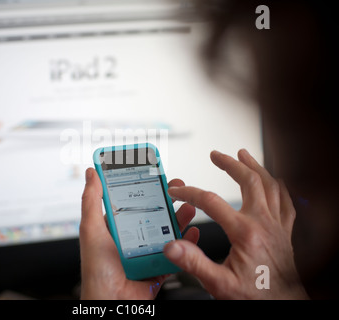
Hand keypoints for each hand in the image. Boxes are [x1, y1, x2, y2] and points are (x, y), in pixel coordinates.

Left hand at [79, 168, 199, 299]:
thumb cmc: (97, 270)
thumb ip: (92, 201)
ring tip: (189, 208)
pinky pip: (176, 253)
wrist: (111, 302)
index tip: (156, 174)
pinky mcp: (159, 267)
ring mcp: (147, 252)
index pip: (132, 200)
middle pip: (155, 213)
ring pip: (168, 231)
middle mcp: (133, 237)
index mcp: (116, 227)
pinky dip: (187, 243)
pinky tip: (192, 234)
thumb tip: (91, 173)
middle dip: (168, 200)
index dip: (145, 187)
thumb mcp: (91, 229)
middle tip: (178, 188)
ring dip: (180, 218)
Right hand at [163, 149, 308, 298]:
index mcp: (245, 232)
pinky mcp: (285, 232)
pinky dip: (278, 187)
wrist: (284, 306)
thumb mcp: (219, 284)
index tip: (177, 191)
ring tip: (244, 155)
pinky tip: (273, 181)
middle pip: (249, 181)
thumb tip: (173, 246)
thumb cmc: (256, 297)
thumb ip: (194, 263)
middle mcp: (264, 223)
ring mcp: (277, 226)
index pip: (211, 201)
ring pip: (270, 186)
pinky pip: (286, 202)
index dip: (190, 193)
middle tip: (217, 156)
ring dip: (255, 167)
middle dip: (231, 164)